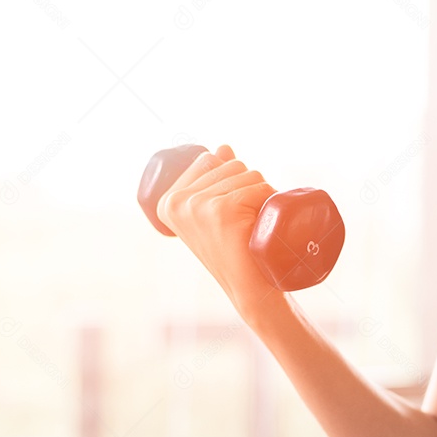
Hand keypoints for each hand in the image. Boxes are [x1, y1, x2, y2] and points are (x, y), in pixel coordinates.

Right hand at [156, 145, 284, 314]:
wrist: (250, 289)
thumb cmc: (237, 251)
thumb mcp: (218, 211)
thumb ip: (216, 177)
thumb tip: (223, 147)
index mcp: (167, 201)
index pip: (209, 158)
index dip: (231, 178)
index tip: (228, 214)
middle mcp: (177, 202)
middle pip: (230, 163)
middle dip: (248, 186)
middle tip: (244, 222)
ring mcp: (197, 206)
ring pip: (249, 173)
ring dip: (261, 196)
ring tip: (252, 226)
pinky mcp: (221, 210)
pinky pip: (260, 187)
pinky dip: (269, 202)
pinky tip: (260, 227)